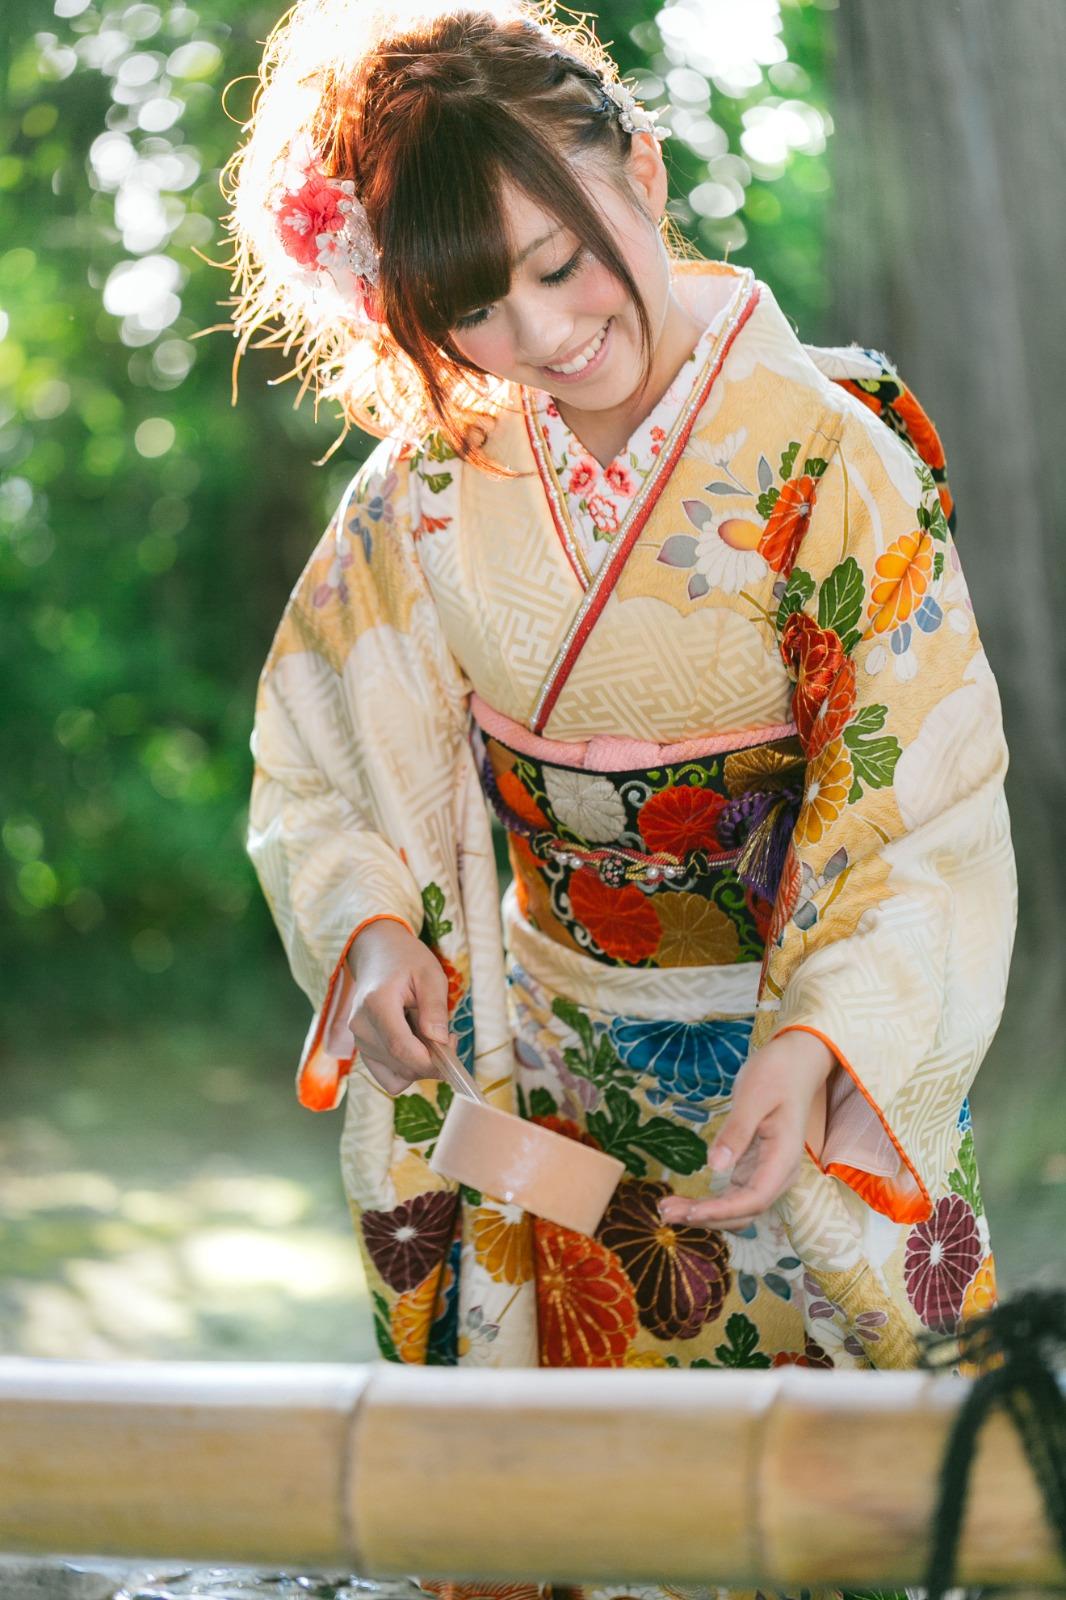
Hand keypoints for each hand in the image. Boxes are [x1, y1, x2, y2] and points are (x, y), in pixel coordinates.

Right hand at [344, 919, 457, 1096]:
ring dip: (420, 1065)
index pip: (401, 1048)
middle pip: (400, 1064)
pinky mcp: (362, 1048)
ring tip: (430, 1036)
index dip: (430, 1062)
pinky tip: (417, 1047)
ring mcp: (358, 1039)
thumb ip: (435, 1008)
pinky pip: (387, 1076)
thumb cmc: (406, 960)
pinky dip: (407, 1069)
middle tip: (449, 1038)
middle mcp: (361, 1026)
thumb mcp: (430, 974)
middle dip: (431, 1062)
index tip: (452, 1052)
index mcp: (377, 1004)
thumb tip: (440, 1042)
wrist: (377, 954)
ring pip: (396, 1075)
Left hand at [657, 1030, 834, 1232]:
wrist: (795, 1064)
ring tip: (667, 1209)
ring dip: (706, 1214)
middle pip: (744, 1211)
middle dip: (707, 1217)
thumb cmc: (776, 1074)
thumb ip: (737, 1132)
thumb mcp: (753, 1096)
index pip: (754, 1199)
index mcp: (783, 1158)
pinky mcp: (754, 1168)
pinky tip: (686, 1201)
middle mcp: (778, 1174)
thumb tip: (715, 1167)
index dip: (722, 1211)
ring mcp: (767, 1173)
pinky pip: (733, 1196)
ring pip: (737, 1208)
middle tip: (665, 1212)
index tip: (690, 1211)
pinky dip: (711, 1203)